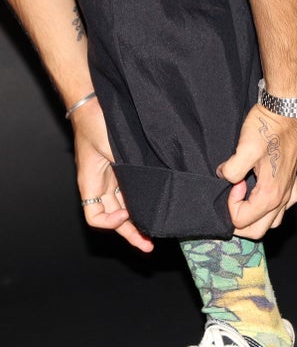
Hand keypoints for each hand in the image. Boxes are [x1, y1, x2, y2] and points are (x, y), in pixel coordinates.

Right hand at [70, 98, 153, 251]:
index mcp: (90, 183)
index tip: (125, 216)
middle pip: (114, 217)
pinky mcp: (124, 168)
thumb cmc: (97, 122)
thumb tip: (145, 190)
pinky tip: (156, 204)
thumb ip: (126, 170)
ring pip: (126, 206)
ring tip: (156, 231)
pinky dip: (142, 201)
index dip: (110, 224)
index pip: (94, 218)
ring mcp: (113, 177)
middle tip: (149, 244)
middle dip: (131, 232)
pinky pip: (133, 190)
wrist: (97, 102)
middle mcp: (101, 185)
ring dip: (139, 219)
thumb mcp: (111, 149)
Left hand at [216, 104, 296, 239]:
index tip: (231, 182)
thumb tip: (223, 177)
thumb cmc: (268, 128)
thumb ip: (230, 170)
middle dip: (238, 220)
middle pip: (256, 231)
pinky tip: (261, 193)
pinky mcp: (292, 185)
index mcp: (270, 195)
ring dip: (253, 217)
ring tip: (243, 196)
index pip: (242, 221)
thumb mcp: (244, 148)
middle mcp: (282, 200)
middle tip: (232, 195)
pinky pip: (282, 210)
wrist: (287, 112)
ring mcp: (289, 194)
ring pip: (270, 223)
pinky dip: (268, 210)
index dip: (229, 205)